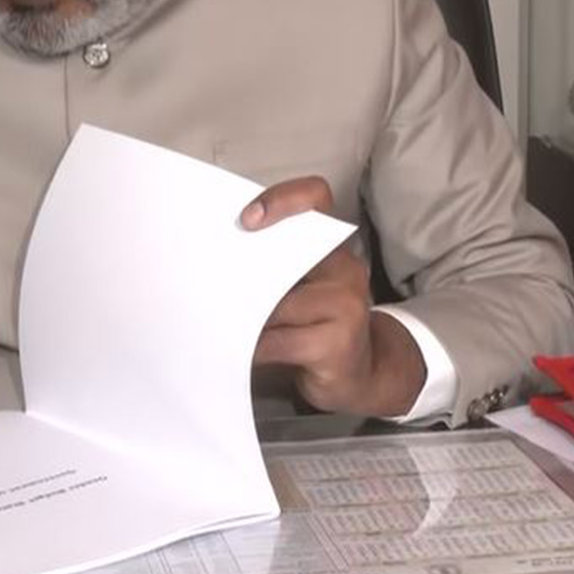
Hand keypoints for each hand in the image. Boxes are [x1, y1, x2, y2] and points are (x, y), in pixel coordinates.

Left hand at [241, 177, 424, 416]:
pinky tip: (242, 350)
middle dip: (247, 268)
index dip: (281, 200)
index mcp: (332, 245)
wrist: (361, 374)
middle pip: (290, 252)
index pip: (315, 199)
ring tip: (221, 320)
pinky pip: (279, 341)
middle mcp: (345, 268)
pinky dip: (253, 347)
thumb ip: (273, 266)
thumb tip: (217, 262)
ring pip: (277, 304)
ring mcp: (346, 305)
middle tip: (212, 278)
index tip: (247, 218)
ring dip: (244, 315)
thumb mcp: (300, 288)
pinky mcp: (337, 344)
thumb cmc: (317, 324)